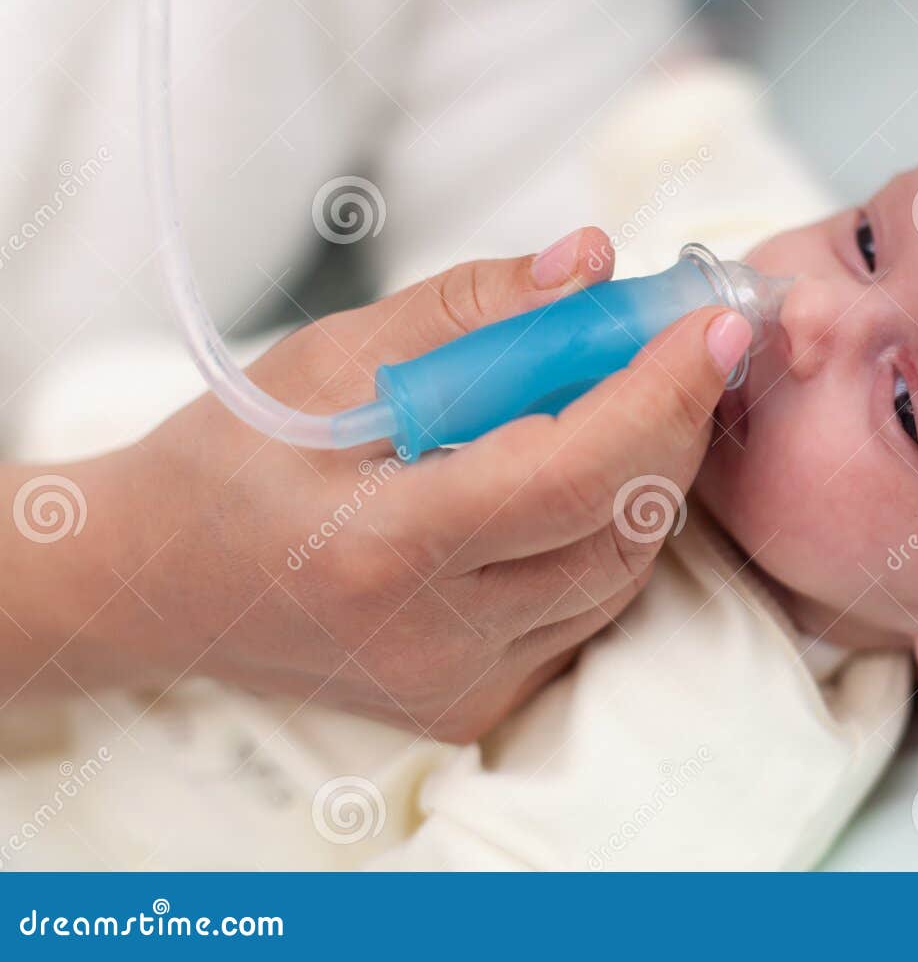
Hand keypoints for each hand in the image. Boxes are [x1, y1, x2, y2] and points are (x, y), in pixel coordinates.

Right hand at [8, 228, 750, 740]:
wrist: (157, 583)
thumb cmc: (236, 453)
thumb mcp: (334, 355)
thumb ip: (473, 307)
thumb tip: (593, 261)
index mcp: (383, 547)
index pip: (573, 474)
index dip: (660, 394)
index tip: (712, 324)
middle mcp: (432, 639)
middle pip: (617, 526)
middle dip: (670, 423)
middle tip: (679, 348)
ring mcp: (460, 685)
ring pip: (620, 572)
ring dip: (646, 477)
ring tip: (620, 402)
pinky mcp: (477, 705)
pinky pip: (589, 611)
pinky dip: (608, 533)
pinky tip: (579, 477)